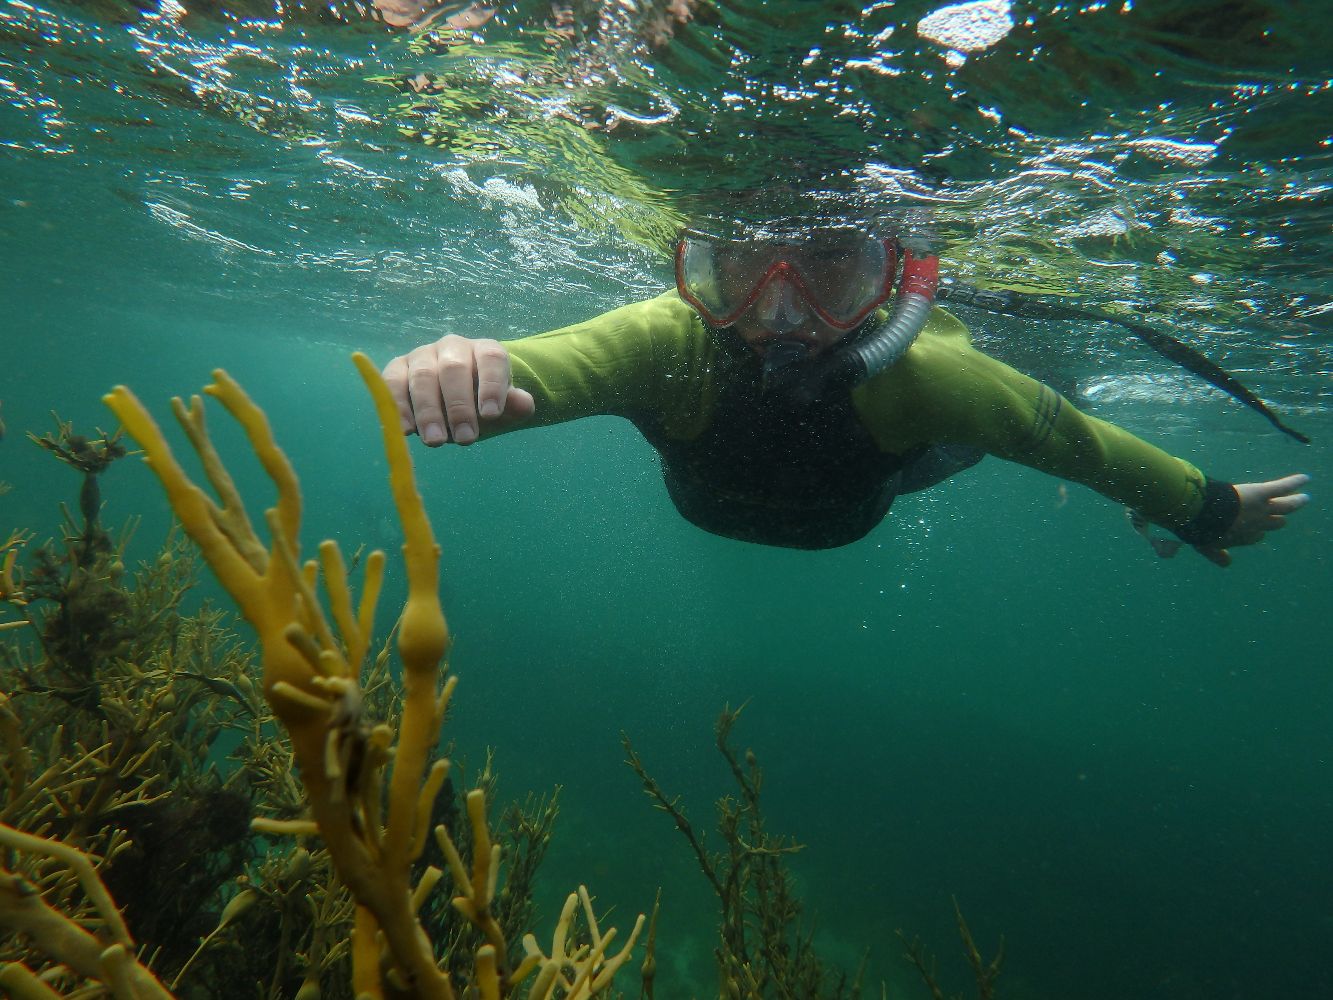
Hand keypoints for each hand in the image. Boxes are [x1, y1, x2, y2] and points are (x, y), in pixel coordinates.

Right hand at [382, 335, 534, 445]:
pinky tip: (406, 430)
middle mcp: (453, 347)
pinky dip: (398, 406)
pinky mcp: (398, 368)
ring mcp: (423, 355)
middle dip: (459, 406)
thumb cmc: (484, 404)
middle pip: (454, 369)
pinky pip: (393, 382)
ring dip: (428, 411)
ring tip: (436, 442)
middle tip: (466, 439)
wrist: (458, 401)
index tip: (491, 414)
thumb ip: (515, 406)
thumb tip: (523, 403)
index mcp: (485, 350)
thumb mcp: (505, 409)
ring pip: (422, 376)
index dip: (491, 385)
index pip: (491, 359)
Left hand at [1193, 473, 1310, 566]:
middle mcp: (1256, 524)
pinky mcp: (1261, 493)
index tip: (1255, 532)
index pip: (1255, 536)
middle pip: (1274, 523)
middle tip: (1283, 518)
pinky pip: (1282, 488)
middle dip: (1277, 521)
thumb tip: (1227, 563)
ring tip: (1304, 498)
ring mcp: (1261, 508)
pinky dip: (1294, 482)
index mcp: (1242, 537)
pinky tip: (1305, 478)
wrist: (1201, 512)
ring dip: (1295, 502)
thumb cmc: (1200, 530)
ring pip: (1285, 506)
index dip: (1255, 533)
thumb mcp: (1206, 547)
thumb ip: (1216, 555)